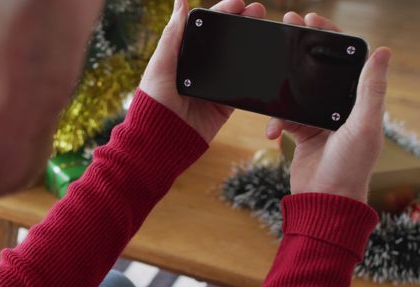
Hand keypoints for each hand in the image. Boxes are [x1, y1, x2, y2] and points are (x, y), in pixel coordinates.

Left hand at [140, 0, 265, 142]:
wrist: (162, 140)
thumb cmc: (153, 101)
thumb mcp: (161, 64)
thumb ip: (173, 35)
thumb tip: (181, 2)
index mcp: (182, 54)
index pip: (205, 28)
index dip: (222, 12)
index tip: (239, 3)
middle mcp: (198, 67)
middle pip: (224, 40)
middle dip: (241, 23)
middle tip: (258, 11)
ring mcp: (213, 85)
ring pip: (237, 59)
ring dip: (251, 43)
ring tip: (264, 28)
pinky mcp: (224, 104)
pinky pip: (242, 86)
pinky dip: (254, 72)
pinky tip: (265, 59)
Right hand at [266, 12, 391, 201]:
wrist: (324, 202)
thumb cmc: (350, 167)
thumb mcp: (363, 126)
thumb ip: (369, 89)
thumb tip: (383, 51)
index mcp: (359, 102)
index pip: (345, 61)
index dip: (329, 37)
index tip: (311, 21)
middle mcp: (340, 108)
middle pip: (318, 71)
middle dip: (300, 51)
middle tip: (286, 28)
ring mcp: (319, 120)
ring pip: (296, 93)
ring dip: (282, 91)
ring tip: (269, 82)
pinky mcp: (301, 133)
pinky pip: (283, 117)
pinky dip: (275, 122)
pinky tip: (271, 132)